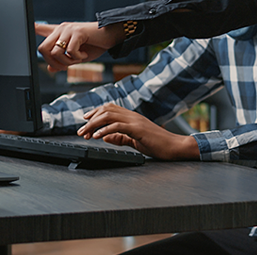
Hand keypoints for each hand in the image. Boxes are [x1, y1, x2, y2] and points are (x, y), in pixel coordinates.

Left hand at [35, 22, 123, 71]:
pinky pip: (70, 51)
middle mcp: (61, 29)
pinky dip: (77, 57)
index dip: (33, 28)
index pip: (41, 29)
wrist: (111, 36)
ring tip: (78, 59)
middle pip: (42, 48)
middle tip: (65, 65)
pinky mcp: (77, 32)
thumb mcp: (76, 56)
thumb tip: (50, 68)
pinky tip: (84, 54)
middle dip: (53, 62)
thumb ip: (62, 60)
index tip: (27, 26)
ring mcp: (68, 29)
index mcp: (59, 33)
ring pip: (55, 52)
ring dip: (67, 62)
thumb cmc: (94, 44)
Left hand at [76, 103, 199, 160]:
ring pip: (109, 116)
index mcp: (132, 117)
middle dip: (91, 119)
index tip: (85, 120)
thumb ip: (120, 138)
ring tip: (85, 133)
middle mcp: (132, 115)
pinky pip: (118, 126)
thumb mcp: (135, 141)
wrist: (174, 147)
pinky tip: (98, 136)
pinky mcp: (138, 129)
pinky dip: (105, 130)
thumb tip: (105, 137)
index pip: (110, 108)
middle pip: (106, 110)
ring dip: (94, 124)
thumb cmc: (157, 144)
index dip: (95, 112)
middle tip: (81, 130)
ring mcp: (135, 121)